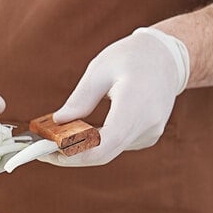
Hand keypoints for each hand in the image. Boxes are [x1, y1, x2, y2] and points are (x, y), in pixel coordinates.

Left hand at [41, 28, 189, 166]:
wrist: (169, 57)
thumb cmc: (133, 57)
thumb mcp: (101, 70)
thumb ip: (80, 99)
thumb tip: (58, 122)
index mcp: (136, 104)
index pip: (104, 143)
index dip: (75, 154)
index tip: (49, 153)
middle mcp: (147, 124)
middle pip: (103, 153)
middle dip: (71, 155)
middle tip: (43, 151)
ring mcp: (149, 134)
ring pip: (108, 152)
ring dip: (81, 149)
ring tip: (57, 140)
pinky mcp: (147, 137)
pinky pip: (116, 146)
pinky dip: (96, 143)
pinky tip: (82, 134)